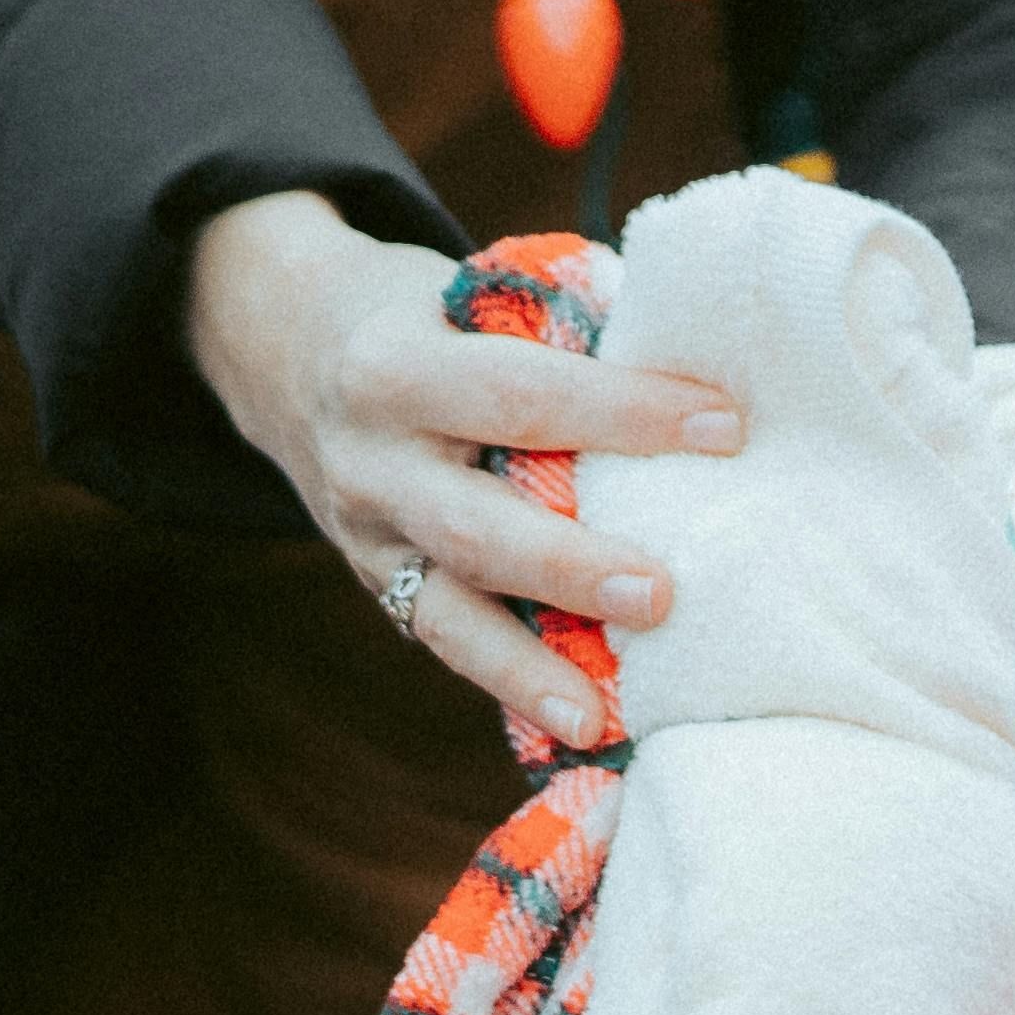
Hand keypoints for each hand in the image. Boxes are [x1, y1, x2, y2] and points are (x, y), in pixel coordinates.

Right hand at [188, 191, 741, 748]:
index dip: (624, 410)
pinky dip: (510, 683)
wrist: (288, 347)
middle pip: (475, 525)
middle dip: (570, 565)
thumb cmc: (419, 312)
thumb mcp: (467, 292)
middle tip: (663, 593)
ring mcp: (366, 535)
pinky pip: (444, 640)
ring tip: (598, 713)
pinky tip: (574, 723)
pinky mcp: (377, 583)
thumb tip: (702, 362)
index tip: (726, 426)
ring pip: (447, 611)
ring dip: (528, 667)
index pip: (522, 394)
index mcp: (395, 367)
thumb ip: (561, 326)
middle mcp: (370, 461)